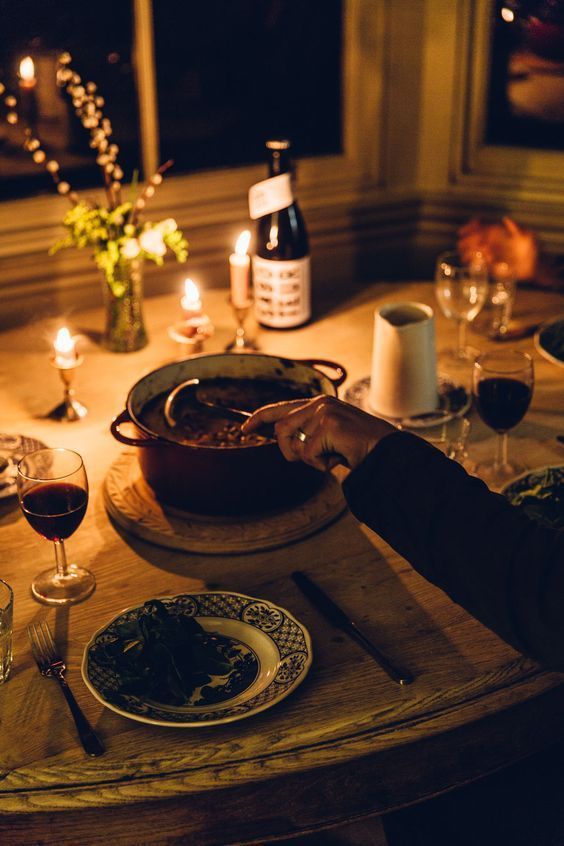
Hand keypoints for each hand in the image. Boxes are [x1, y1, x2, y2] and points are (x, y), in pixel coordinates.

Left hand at [241, 396, 395, 471]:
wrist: (385, 452)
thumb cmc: (359, 448)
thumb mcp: (330, 437)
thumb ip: (309, 434)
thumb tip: (286, 443)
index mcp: (319, 404)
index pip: (280, 408)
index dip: (259, 418)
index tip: (245, 429)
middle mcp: (319, 403)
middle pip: (280, 429)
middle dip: (288, 451)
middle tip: (314, 460)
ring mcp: (323, 412)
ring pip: (292, 443)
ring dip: (308, 459)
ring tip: (330, 457)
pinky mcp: (328, 425)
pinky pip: (308, 454)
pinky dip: (321, 464)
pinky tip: (339, 458)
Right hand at [457, 217, 538, 280]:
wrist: (534, 266)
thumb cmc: (532, 249)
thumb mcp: (527, 236)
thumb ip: (515, 228)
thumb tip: (505, 219)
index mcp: (499, 232)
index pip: (481, 226)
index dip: (470, 227)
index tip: (462, 232)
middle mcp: (493, 241)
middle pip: (475, 238)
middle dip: (466, 241)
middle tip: (460, 246)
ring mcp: (491, 252)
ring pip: (475, 251)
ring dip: (468, 253)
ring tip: (464, 257)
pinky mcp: (492, 264)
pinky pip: (479, 263)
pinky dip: (474, 263)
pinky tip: (471, 264)